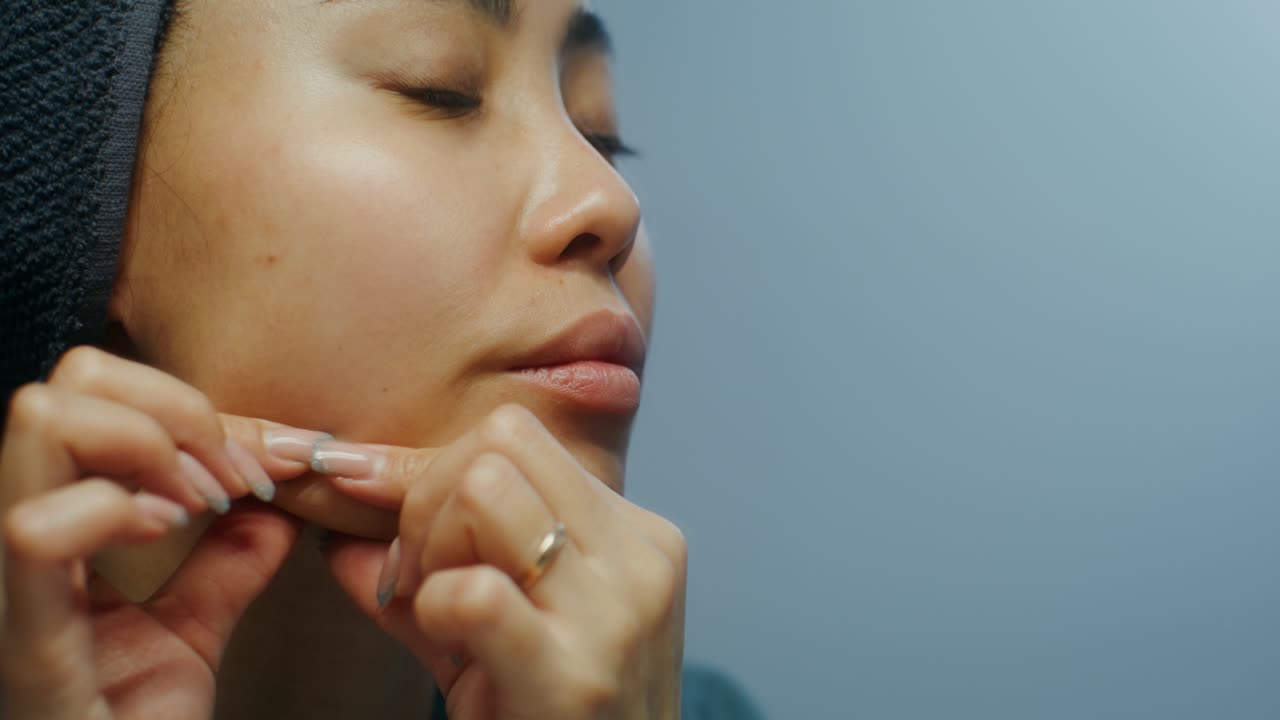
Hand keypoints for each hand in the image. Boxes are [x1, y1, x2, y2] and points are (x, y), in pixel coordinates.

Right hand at [0, 347, 316, 719]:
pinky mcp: (24, 639)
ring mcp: (9, 582)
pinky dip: (114, 511)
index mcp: (50, 526)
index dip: (183, 405)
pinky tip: (162, 533)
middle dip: (169, 413)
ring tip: (196, 506)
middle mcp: (15, 540)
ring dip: (148, 446)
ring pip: (42, 423)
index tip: (258, 464)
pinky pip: (36, 533)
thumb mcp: (188, 627)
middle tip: (227, 481)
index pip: (87, 394)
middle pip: (60, 389)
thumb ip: (227, 558)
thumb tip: (278, 494)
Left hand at [321, 404, 686, 719]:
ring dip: (429, 550)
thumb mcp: (502, 626)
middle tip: (424, 581)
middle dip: (428, 506)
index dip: (441, 478)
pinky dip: (432, 606)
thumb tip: (342, 491)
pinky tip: (444, 641)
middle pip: (494, 447)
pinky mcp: (575, 676)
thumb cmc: (549, 718)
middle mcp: (639, 556)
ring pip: (481, 491)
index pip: (512, 433)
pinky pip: (472, 592)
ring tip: (437, 611)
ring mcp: (617, 613)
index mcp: (633, 533)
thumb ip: (428, 560)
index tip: (426, 551)